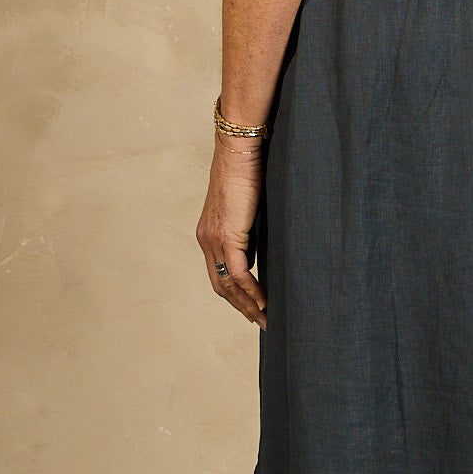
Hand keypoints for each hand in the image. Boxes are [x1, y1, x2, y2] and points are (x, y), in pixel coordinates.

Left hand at [196, 142, 267, 327]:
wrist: (239, 151)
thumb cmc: (247, 172)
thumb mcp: (247, 209)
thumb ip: (249, 231)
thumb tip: (259, 248)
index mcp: (209, 234)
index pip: (219, 274)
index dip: (234, 295)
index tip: (251, 308)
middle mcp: (207, 240)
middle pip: (220, 286)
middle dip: (241, 307)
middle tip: (261, 322)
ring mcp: (214, 239)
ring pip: (228, 284)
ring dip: (247, 305)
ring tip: (265, 319)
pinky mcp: (228, 236)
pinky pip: (239, 273)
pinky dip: (252, 291)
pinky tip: (265, 302)